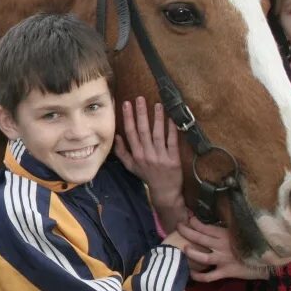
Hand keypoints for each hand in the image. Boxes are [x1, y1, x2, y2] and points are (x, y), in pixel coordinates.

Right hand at [112, 98, 184, 230]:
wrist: (164, 191)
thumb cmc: (147, 177)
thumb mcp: (131, 166)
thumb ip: (122, 152)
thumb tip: (116, 137)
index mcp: (136, 155)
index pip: (130, 133)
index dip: (128, 118)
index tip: (127, 104)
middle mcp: (147, 155)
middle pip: (143, 131)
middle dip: (141, 113)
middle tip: (140, 99)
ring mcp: (160, 157)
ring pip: (157, 134)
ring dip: (157, 118)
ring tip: (157, 105)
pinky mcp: (173, 159)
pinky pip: (172, 142)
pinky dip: (172, 130)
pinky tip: (171, 119)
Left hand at [175, 217, 268, 281]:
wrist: (269, 261)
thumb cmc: (255, 244)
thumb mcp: (242, 232)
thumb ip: (229, 228)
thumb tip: (218, 219)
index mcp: (226, 235)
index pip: (205, 226)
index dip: (194, 222)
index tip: (188, 218)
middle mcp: (222, 246)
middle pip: (199, 238)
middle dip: (186, 231)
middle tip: (178, 226)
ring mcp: (222, 260)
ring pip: (201, 257)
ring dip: (191, 253)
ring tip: (184, 248)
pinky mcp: (226, 272)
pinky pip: (209, 276)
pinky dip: (199, 276)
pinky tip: (191, 274)